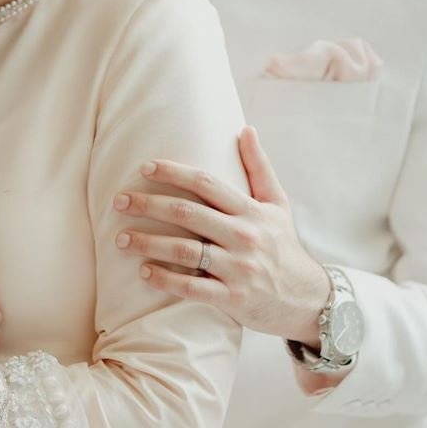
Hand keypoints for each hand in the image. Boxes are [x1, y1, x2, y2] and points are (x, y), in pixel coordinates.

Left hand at [115, 126, 332, 342]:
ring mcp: (238, 268)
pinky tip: (144, 272)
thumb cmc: (284, 246)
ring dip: (148, 242)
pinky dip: (165, 279)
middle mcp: (244, 236)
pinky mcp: (233, 298)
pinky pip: (192, 288)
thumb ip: (259, 167)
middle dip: (149, 204)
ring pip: (185, 250)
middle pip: (188, 213)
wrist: (307, 298)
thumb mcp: (278, 204)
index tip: (145, 167)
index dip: (173, 172)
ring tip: (121, 238)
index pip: (206, 183)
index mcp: (251, 210)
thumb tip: (245, 129)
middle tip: (119, 200)